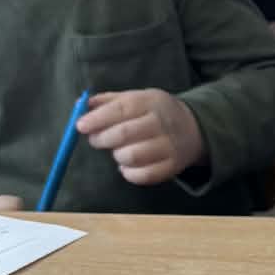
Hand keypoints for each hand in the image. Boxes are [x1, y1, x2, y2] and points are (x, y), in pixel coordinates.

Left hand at [78, 90, 204, 185]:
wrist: (194, 128)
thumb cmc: (154, 112)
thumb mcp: (136, 98)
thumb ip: (108, 101)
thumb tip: (80, 105)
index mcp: (150, 101)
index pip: (121, 109)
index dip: (98, 118)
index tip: (80, 126)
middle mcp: (162, 123)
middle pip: (124, 134)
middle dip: (102, 139)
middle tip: (95, 140)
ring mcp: (170, 146)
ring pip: (132, 157)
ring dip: (117, 156)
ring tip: (118, 151)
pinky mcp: (173, 166)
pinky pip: (144, 176)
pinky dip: (129, 173)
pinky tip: (128, 166)